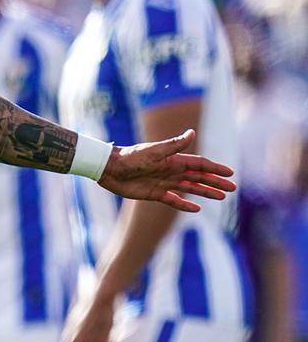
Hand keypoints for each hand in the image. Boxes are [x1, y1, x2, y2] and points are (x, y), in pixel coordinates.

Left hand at [98, 130, 234, 212]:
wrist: (109, 169)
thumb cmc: (131, 158)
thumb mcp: (154, 151)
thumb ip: (174, 145)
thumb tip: (192, 133)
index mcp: (173, 160)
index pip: (199, 164)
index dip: (214, 168)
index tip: (230, 173)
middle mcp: (170, 171)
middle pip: (198, 177)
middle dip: (215, 182)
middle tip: (232, 188)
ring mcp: (163, 183)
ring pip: (189, 189)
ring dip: (205, 192)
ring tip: (221, 197)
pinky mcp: (154, 194)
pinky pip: (173, 201)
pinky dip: (185, 205)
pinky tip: (197, 208)